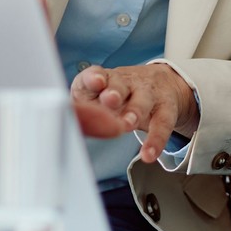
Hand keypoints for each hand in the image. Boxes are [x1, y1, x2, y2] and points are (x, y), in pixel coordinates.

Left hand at [70, 63, 200, 164]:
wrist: (159, 82)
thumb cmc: (118, 93)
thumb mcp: (98, 96)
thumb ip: (83, 111)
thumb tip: (66, 130)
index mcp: (105, 79)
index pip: (95, 75)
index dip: (94, 78)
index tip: (95, 82)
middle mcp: (126, 83)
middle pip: (120, 85)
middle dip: (114, 93)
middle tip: (109, 100)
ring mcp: (147, 94)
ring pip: (142, 101)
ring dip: (134, 112)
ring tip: (127, 125)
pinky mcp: (165, 109)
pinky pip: (162, 124)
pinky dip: (156, 140)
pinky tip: (149, 154)